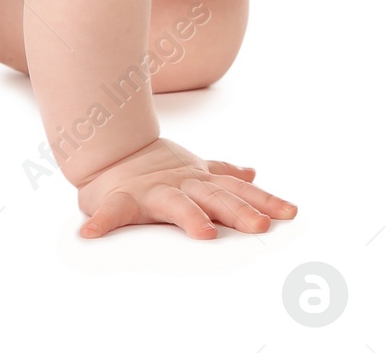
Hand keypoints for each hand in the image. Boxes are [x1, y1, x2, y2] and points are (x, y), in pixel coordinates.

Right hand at [75, 137, 296, 238]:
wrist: (110, 151)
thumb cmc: (155, 167)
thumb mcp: (194, 169)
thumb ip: (223, 173)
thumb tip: (254, 172)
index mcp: (199, 180)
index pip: (238, 190)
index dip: (264, 200)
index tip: (290, 213)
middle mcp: (181, 184)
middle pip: (216, 198)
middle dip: (239, 211)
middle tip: (260, 226)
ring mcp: (151, 190)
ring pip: (174, 204)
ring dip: (189, 217)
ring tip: (204, 234)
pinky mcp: (120, 199)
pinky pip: (110, 212)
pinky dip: (102, 222)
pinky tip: (93, 233)